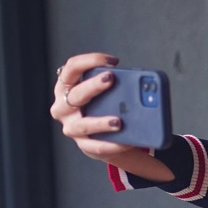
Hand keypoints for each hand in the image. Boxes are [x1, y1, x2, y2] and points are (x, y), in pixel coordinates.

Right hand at [50, 52, 172, 180]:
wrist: (101, 136)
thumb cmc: (103, 107)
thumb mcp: (105, 93)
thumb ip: (116, 85)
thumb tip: (143, 83)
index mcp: (67, 88)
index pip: (71, 68)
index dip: (89, 61)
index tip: (112, 61)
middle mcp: (64, 107)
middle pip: (76, 95)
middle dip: (93, 86)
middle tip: (110, 79)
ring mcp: (72, 127)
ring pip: (83, 125)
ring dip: (100, 123)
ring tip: (118, 122)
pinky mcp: (84, 145)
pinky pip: (97, 146)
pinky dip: (113, 144)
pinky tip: (127, 141)